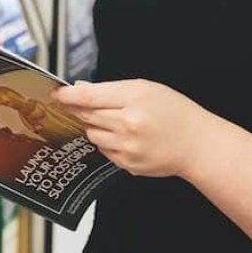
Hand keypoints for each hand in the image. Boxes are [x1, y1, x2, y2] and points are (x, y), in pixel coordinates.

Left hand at [54, 79, 216, 177]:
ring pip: (92, 134)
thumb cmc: (174, 112)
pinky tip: (124, 137)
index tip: (56, 94)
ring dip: (95, 127)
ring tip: (116, 122)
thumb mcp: (146, 89)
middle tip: (78, 105)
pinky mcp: (127, 164)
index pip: (89, 97)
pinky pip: (103, 150)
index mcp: (134, 99)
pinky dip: (107, 142)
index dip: (67, 95)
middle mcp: (129, 124)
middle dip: (79, 110)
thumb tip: (80, 88)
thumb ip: (111, 88)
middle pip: (87, 116)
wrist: (196, 144)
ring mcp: (128, 147)